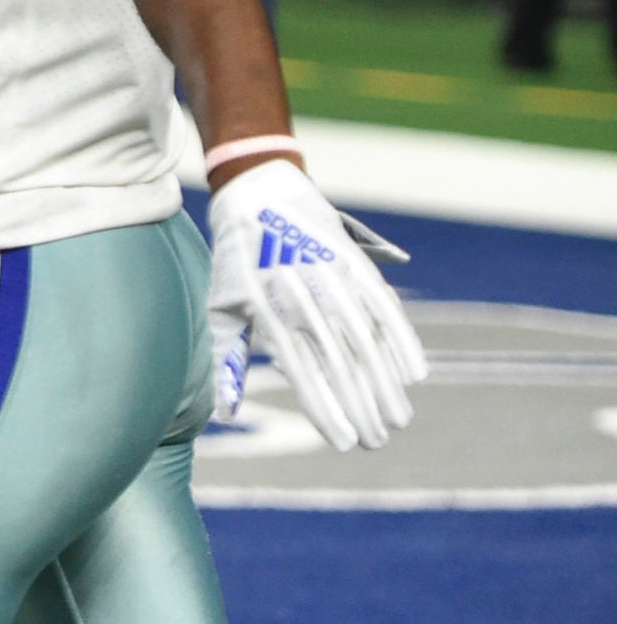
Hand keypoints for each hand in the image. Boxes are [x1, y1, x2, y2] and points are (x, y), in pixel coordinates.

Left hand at [204, 158, 425, 449]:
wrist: (256, 192)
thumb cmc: (235, 259)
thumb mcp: (222, 306)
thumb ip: (229, 359)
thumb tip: (224, 414)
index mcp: (271, 316)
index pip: (305, 376)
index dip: (326, 411)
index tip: (344, 444)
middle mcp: (305, 302)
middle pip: (341, 367)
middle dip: (361, 408)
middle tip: (378, 442)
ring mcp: (333, 283)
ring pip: (367, 344)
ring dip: (387, 386)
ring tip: (399, 420)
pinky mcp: (354, 264)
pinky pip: (385, 309)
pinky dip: (403, 341)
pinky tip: (415, 374)